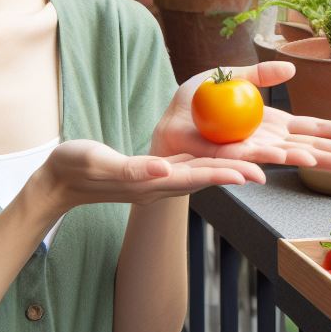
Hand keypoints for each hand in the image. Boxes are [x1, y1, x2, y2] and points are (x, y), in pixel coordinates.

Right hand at [36, 139, 268, 213]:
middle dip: (240, 171)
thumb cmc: (74, 167)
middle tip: (271, 164)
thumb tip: (165, 169)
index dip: (224, 174)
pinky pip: (191, 164)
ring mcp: (160, 179)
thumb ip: (133, 169)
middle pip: (208, 175)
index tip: (251, 173)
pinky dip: (213, 159)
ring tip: (262, 159)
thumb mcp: (101, 163)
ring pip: (204, 170)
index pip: (196, 178)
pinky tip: (228, 148)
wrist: (59, 180)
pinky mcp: (156, 171)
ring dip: (232, 166)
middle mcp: (161, 183)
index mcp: (151, 182)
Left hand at [150, 61, 330, 173]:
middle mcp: (267, 142)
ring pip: (283, 158)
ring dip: (309, 160)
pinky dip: (256, 164)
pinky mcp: (222, 160)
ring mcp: (247, 153)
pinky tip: (273, 166)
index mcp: (273, 124)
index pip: (312, 129)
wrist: (165, 125)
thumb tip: (292, 69)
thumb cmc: (197, 104)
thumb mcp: (229, 76)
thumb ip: (258, 75)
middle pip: (309, 148)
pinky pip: (242, 162)